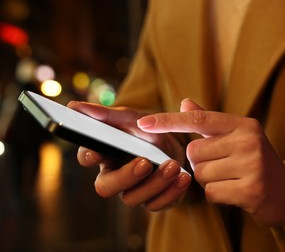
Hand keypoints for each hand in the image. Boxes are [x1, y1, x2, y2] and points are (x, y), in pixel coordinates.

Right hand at [67, 101, 190, 210]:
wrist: (179, 142)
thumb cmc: (149, 129)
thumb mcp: (131, 117)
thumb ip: (106, 114)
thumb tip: (72, 106)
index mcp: (106, 153)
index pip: (87, 157)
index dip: (89, 156)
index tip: (96, 153)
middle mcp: (115, 176)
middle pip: (106, 187)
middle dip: (126, 176)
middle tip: (145, 162)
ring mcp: (134, 191)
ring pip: (133, 199)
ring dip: (155, 182)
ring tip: (174, 165)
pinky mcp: (154, 200)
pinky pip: (157, 205)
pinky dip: (172, 192)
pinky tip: (184, 177)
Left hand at [137, 99, 284, 226]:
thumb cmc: (256, 161)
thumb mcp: (237, 137)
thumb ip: (210, 122)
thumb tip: (184, 101)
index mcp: (243, 124)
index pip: (198, 118)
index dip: (168, 120)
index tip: (143, 122)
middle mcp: (248, 140)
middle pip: (194, 153)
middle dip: (201, 164)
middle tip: (224, 166)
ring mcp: (252, 164)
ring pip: (200, 174)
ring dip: (210, 181)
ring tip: (232, 179)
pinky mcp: (251, 189)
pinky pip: (211, 193)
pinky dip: (218, 196)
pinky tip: (236, 192)